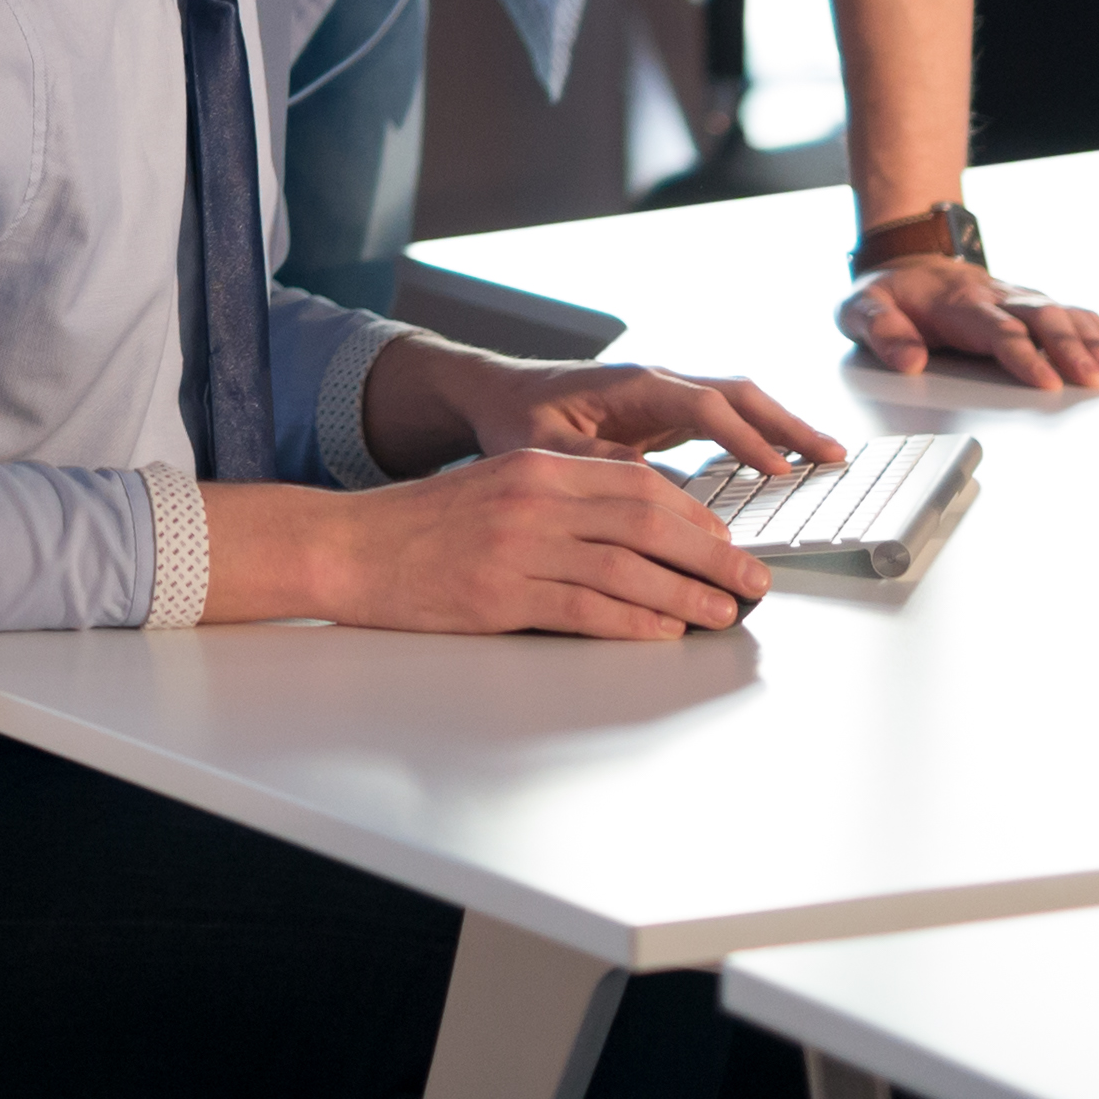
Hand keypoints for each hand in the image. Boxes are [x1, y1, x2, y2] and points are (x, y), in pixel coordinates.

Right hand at [210, 450, 782, 639]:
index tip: (726, 539)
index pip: (638, 483)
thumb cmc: (420, 526)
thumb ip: (560, 499)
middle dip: (711, 555)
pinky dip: (636, 622)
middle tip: (751, 580)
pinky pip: (587, 610)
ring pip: (628, 569)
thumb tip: (635, 530)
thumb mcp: (495, 487)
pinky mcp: (501, 598)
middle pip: (648, 524)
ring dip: (687, 595)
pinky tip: (664, 631)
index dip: (694, 515)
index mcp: (535, 466)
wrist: (348, 548)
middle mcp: (533, 500)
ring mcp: (518, 550)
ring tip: (722, 613)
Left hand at [390, 340, 846, 482]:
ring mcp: (663, 395)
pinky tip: (782, 462)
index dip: (743, 438)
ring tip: (826, 456)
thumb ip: (594, 467)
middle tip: (831, 455)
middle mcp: (655, 382)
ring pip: (737, 402)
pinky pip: (723, 420)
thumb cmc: (513, 417)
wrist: (494, 395)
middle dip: (786, 422)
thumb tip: (649, 491)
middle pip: (737, 393)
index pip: (703, 406)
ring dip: (782, 426)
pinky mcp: (663, 413)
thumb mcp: (542, 448)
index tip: (777, 470)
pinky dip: (758, 435)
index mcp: (630, 384)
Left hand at [837, 252, 1098, 390]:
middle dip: (1072, 350)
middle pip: (1043, 319)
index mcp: (958, 302)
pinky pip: (1076, 315)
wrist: (909, 260)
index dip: (1025, 355)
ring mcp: (1020, 299)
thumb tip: (908, 361)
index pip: (997, 330)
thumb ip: (880, 331)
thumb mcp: (862, 308)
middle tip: (1095, 381)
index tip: (1047, 382)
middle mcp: (998, 296)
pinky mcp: (1035, 305)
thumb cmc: (890, 294)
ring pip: (1066, 315)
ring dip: (1094, 344)